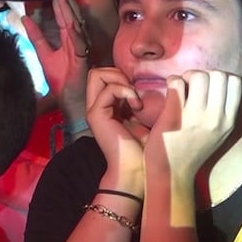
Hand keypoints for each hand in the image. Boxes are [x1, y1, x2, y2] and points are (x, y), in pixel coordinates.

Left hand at [22, 0, 90, 109]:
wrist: (70, 100)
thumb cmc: (62, 79)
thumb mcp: (44, 54)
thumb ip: (36, 37)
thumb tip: (26, 19)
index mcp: (68, 36)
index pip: (61, 11)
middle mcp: (76, 37)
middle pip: (68, 10)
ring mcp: (80, 46)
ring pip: (74, 21)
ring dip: (67, 6)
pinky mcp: (82, 59)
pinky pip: (79, 44)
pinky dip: (75, 33)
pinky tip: (70, 23)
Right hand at [85, 67, 148, 193]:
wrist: (137, 169)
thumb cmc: (144, 148)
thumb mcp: (143, 118)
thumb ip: (137, 100)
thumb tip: (147, 84)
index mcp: (106, 107)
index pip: (104, 76)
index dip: (121, 76)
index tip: (138, 92)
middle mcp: (96, 106)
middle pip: (96, 72)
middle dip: (118, 74)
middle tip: (134, 92)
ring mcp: (94, 110)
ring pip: (97, 74)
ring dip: (120, 80)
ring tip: (134, 98)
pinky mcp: (96, 115)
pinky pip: (109, 89)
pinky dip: (126, 91)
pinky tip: (136, 107)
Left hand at [144, 70, 241, 181]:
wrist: (172, 174)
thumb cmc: (194, 151)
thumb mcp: (220, 133)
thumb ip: (225, 111)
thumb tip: (225, 82)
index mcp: (229, 121)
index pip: (236, 83)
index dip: (220, 78)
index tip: (208, 87)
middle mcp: (216, 118)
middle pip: (219, 75)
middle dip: (204, 74)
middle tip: (192, 84)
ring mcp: (195, 117)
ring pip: (199, 76)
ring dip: (188, 75)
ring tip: (181, 86)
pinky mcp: (175, 116)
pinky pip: (177, 83)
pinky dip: (172, 81)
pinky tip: (169, 90)